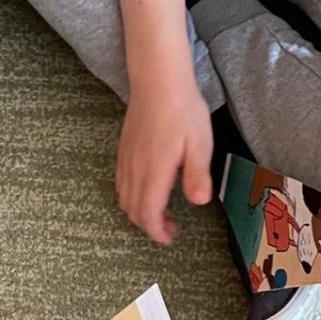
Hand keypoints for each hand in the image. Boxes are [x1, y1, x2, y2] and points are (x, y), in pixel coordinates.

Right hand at [115, 77, 213, 244]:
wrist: (158, 81)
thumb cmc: (182, 110)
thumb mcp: (199, 143)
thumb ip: (197, 175)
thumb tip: (198, 202)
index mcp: (155, 171)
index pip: (148, 214)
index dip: (157, 232)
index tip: (170, 238)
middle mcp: (135, 170)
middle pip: (133, 211)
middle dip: (149, 226)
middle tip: (171, 227)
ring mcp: (126, 161)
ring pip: (124, 199)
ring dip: (140, 212)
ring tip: (161, 211)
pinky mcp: (123, 152)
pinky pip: (121, 184)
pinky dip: (132, 197)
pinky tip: (148, 189)